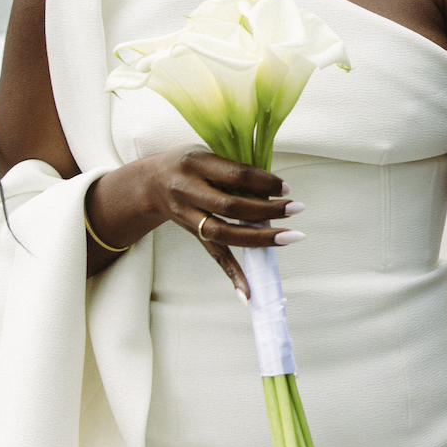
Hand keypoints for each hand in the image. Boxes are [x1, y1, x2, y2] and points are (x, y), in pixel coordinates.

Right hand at [89, 145, 304, 289]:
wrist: (149, 184)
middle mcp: (188, 191)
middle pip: (231, 206)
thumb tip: (274, 188)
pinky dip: (232, 274)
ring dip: (260, 238)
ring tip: (290, 237)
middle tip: (297, 208)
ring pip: (225, 233)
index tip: (286, 188)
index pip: (235, 174)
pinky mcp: (193, 234)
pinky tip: (249, 292)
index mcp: (195, 164)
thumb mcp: (206, 154)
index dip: (263, 181)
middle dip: (267, 209)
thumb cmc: (188, 164)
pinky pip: (214, 254)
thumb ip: (234, 169)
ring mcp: (188, 216)